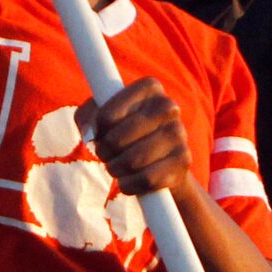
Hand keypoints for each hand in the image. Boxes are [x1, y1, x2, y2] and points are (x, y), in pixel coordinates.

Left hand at [78, 79, 191, 200]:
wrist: (160, 157)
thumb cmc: (123, 130)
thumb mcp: (100, 116)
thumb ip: (87, 117)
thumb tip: (90, 132)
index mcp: (149, 87)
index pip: (107, 115)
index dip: (97, 130)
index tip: (99, 133)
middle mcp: (169, 106)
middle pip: (118, 139)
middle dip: (105, 152)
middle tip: (105, 154)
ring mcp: (179, 134)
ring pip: (133, 161)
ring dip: (116, 169)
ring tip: (115, 167)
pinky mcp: (184, 160)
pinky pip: (147, 179)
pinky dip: (130, 184)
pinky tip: (128, 181)